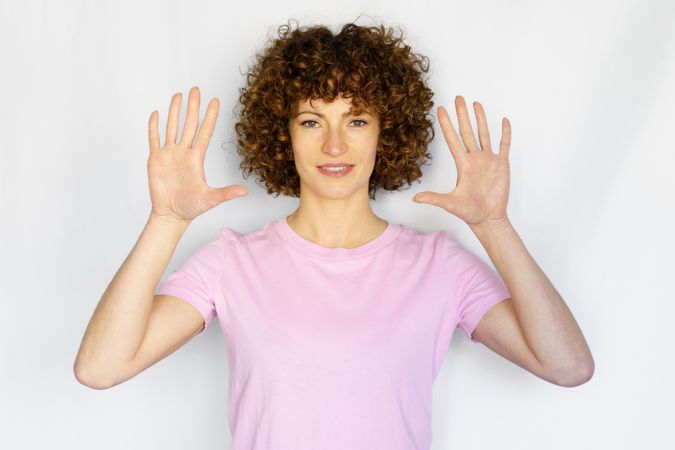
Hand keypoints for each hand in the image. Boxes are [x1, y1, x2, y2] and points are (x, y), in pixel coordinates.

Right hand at [147, 86, 247, 223]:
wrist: (171, 214)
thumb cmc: (191, 207)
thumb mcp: (211, 199)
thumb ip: (226, 193)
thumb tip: (245, 191)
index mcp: (197, 158)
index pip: (205, 132)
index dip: (210, 116)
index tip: (215, 101)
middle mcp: (184, 152)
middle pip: (189, 124)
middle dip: (193, 107)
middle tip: (196, 89)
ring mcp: (169, 154)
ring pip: (172, 127)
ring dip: (174, 111)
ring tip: (178, 95)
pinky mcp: (155, 159)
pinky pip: (154, 139)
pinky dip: (154, 127)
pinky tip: (156, 114)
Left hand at [412, 95, 510, 228]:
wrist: (488, 218)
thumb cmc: (469, 212)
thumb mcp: (450, 203)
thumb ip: (434, 198)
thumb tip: (415, 199)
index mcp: (462, 164)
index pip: (452, 139)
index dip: (447, 124)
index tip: (440, 109)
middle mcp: (474, 159)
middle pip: (467, 131)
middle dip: (462, 115)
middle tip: (458, 98)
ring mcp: (488, 160)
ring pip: (484, 134)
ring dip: (481, 119)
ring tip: (476, 103)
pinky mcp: (502, 164)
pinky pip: (504, 145)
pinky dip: (505, 133)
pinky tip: (504, 120)